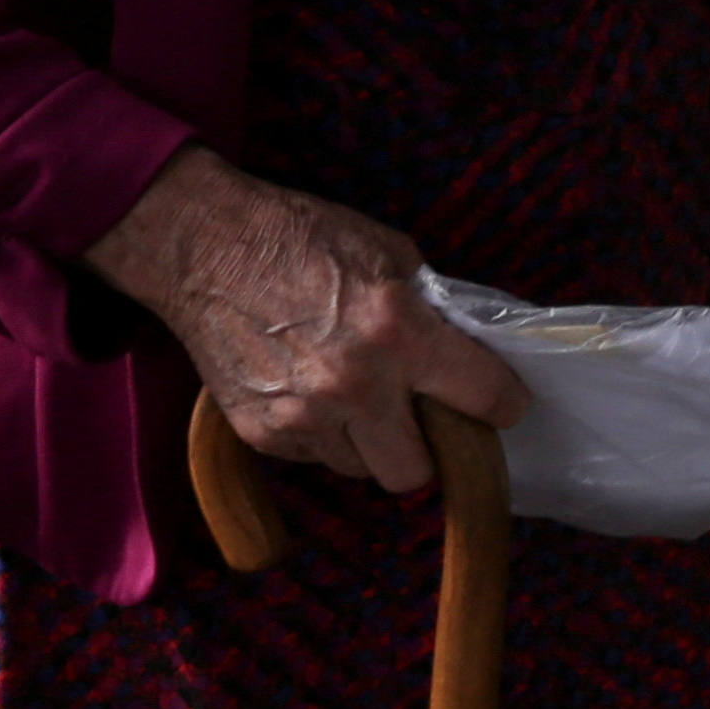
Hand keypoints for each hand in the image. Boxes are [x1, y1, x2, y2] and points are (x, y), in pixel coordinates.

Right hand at [85, 151, 526, 495]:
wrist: (207, 246)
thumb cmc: (303, 236)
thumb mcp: (391, 252)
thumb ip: (432, 310)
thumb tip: (467, 351)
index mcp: (397, 331)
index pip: (483, 397)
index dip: (502, 403)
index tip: (501, 405)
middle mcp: (354, 385)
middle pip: (417, 471)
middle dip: (426, 447)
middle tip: (419, 415)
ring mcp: (303, 418)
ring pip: (363, 469)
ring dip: (370, 441)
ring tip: (356, 395)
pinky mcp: (262, 436)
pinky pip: (315, 458)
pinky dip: (323, 435)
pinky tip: (310, 390)